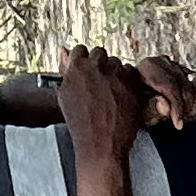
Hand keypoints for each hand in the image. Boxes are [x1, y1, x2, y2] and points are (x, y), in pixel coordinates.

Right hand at [54, 45, 155, 170]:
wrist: (100, 145)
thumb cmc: (81, 124)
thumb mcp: (65, 96)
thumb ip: (66, 71)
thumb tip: (64, 51)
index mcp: (76, 68)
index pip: (80, 50)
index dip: (84, 61)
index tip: (88, 69)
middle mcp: (96, 67)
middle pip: (100, 53)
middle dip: (100, 64)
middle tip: (101, 81)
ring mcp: (115, 74)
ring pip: (116, 62)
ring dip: (114, 72)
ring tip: (112, 91)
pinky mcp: (131, 83)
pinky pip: (131, 72)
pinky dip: (127, 80)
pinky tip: (122, 94)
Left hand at [133, 55, 195, 127]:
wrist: (139, 105)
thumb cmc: (135, 108)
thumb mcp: (138, 112)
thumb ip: (150, 108)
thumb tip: (164, 104)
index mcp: (148, 67)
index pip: (170, 85)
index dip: (177, 106)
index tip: (178, 124)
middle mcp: (164, 63)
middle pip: (186, 85)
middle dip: (186, 107)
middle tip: (181, 120)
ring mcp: (178, 67)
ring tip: (190, 116)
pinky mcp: (190, 75)